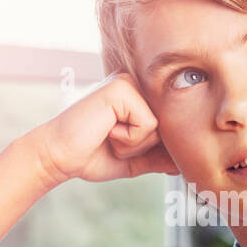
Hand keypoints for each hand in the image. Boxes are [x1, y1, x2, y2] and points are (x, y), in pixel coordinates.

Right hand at [30, 72, 178, 185]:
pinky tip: (106, 131)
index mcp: (137, 97)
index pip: (166, 124)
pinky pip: (148, 125)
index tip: (121, 145)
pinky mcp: (123, 88)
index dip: (153, 145)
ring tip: (108, 135)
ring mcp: (129, 83)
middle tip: (111, 141)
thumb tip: (187, 164)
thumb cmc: (90, 155)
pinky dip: (128, 139)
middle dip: (142, 147)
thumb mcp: (133, 159)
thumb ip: (159, 158)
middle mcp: (135, 85)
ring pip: (159, 126)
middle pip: (167, 126)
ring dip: (134, 144)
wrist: (59, 156)